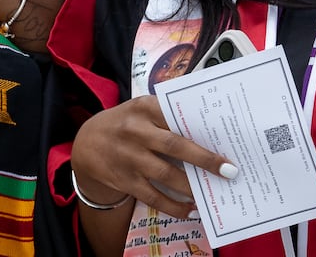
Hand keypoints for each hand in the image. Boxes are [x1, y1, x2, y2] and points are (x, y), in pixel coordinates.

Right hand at [71, 95, 234, 218]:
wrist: (86, 144)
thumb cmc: (125, 124)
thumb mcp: (140, 110)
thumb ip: (166, 115)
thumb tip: (207, 133)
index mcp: (143, 107)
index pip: (175, 114)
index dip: (200, 126)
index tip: (224, 136)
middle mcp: (135, 131)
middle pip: (174, 145)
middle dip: (204, 159)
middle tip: (229, 170)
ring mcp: (128, 157)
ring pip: (165, 174)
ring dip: (191, 185)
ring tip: (211, 191)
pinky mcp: (124, 180)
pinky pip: (153, 196)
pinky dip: (174, 205)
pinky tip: (190, 207)